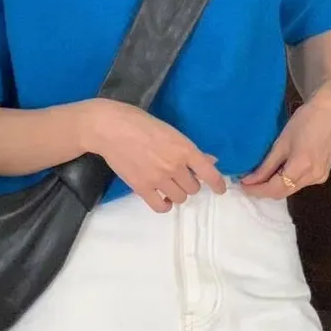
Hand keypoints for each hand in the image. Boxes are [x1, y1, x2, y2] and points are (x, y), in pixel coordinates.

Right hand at [84, 99, 225, 212]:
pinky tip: (162, 198)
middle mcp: (175, 166)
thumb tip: (210, 161)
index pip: (209, 173)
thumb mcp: (170, 131)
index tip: (220, 190)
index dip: (217, 184)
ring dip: (177, 193)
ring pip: (180, 198)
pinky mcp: (142, 188)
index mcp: (184, 148)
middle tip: (180, 176)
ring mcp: (158, 179)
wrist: (110, 128)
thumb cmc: (140, 123)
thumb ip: (190, 149)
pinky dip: (165, 205)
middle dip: (190, 183)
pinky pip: (161, 207)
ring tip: (168, 185)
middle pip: (194, 188)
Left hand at [241, 86, 330, 198]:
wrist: (329, 113)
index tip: (242, 186)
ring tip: (260, 178)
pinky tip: (278, 173)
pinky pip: (299, 184)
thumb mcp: (281, 143)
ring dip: (274, 187)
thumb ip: (265, 166)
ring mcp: (319, 178)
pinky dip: (286, 182)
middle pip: (283, 193)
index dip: (257, 190)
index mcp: (301, 167)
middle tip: (248, 183)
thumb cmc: (304, 121)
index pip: (274, 188)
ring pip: (291, 190)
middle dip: (264, 191)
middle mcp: (312, 177)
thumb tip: (248, 181)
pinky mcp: (323, 175)